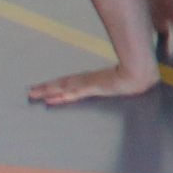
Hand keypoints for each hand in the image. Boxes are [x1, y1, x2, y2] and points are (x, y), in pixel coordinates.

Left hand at [29, 62, 162, 105]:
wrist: (141, 73)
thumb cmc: (137, 74)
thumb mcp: (129, 77)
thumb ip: (125, 76)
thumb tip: (127, 77)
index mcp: (96, 80)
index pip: (73, 83)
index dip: (58, 86)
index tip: (45, 89)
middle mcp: (89, 81)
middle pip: (64, 84)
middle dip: (47, 88)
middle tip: (31, 92)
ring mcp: (89, 84)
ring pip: (64, 87)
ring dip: (48, 91)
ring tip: (34, 94)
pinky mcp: (92, 87)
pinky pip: (72, 92)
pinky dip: (60, 95)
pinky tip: (50, 99)